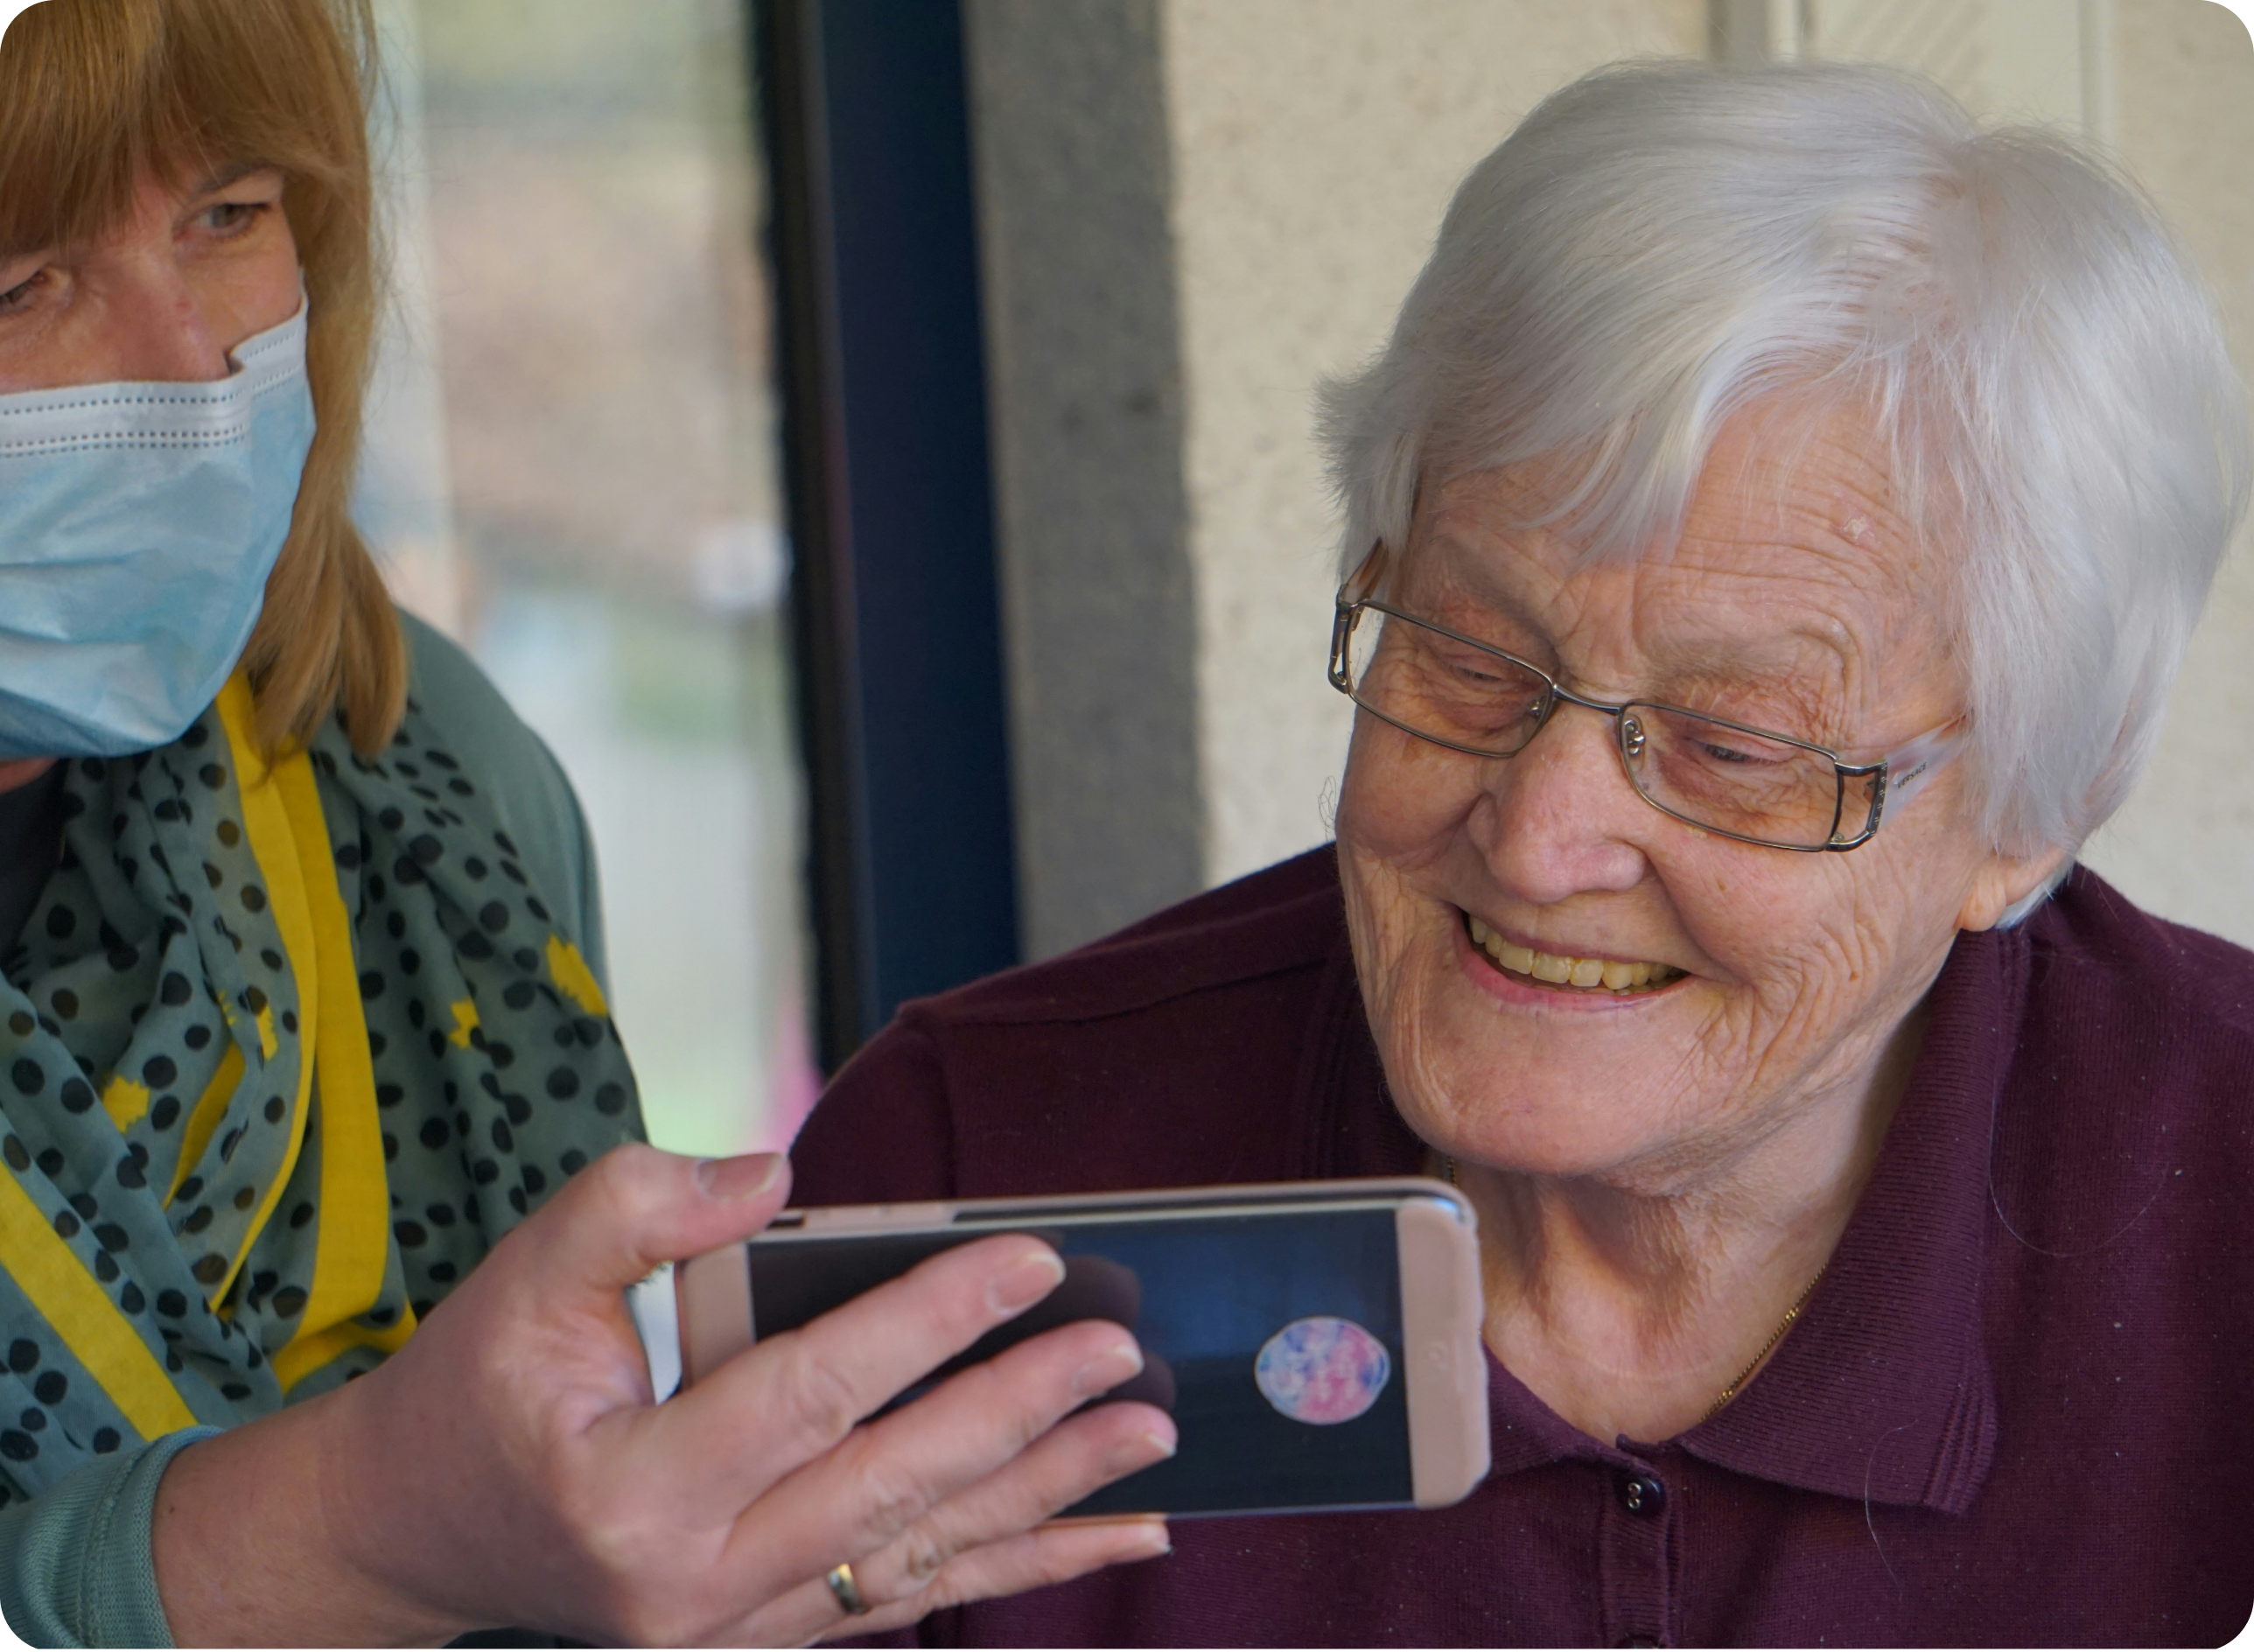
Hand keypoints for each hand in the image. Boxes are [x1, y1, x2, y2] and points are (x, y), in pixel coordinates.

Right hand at [153, 1145, 1175, 1645]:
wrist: (413, 1534)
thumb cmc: (475, 1390)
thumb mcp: (522, 1274)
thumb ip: (639, 1205)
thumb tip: (778, 1171)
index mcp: (632, 1488)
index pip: (812, 1390)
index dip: (928, 1318)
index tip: (1031, 1258)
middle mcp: (692, 1583)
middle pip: (891, 1487)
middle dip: (1021, 1416)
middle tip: (1122, 1356)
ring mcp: (733, 1630)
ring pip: (919, 1557)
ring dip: (1047, 1499)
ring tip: (1147, 1445)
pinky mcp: (763, 1637)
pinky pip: (906, 1599)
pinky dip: (1010, 1566)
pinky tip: (1103, 1538)